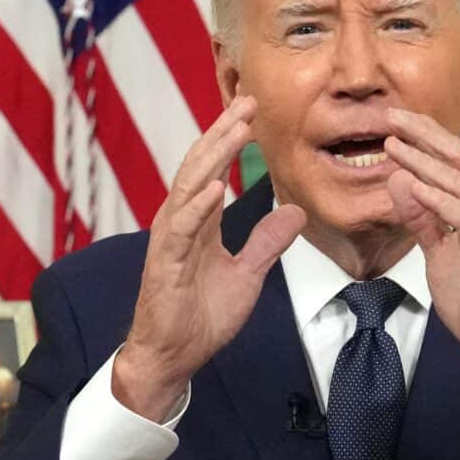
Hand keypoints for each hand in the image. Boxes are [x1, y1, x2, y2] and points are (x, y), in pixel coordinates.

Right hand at [111, 96, 307, 419]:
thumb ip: (267, 242)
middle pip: (200, 166)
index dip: (230, 139)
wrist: (173, 357)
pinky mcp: (165, 264)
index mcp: (198, 223)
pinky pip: (181, 229)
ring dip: (213, 156)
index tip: (252, 111)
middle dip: (223, 132)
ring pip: (190, 187)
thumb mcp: (248, 274)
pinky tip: (216, 187)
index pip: (213, 170)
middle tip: (247, 101)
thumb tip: (295, 211)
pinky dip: (199, 206)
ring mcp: (170, 241)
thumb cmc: (201, 316)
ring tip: (236, 128)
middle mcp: (180, 223)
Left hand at [381, 108, 459, 418]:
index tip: (395, 122)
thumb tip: (399, 181)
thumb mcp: (440, 251)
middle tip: (391, 116)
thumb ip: (423, 217)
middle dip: (424, 134)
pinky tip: (413, 185)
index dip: (426, 137)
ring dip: (424, 161)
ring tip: (393, 144)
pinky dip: (437, 197)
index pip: (456, 159)